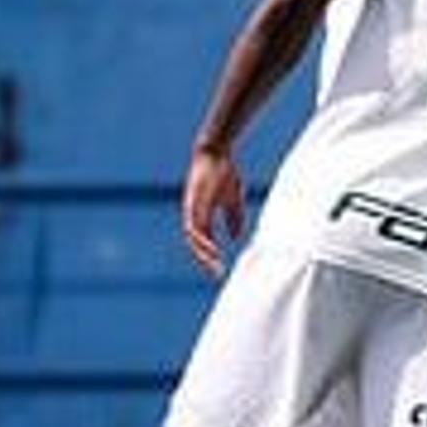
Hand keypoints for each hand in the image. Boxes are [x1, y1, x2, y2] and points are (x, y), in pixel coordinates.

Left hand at [182, 145, 249, 276]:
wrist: (217, 152)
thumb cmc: (224, 173)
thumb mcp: (233, 200)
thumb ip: (234, 219)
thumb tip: (236, 238)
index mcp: (203, 216)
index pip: (204, 242)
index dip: (212, 256)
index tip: (221, 270)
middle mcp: (194, 215)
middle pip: (195, 244)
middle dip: (205, 260)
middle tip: (216, 274)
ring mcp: (191, 209)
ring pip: (192, 238)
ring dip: (202, 252)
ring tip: (214, 263)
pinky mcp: (191, 203)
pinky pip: (191, 226)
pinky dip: (199, 238)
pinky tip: (209, 247)